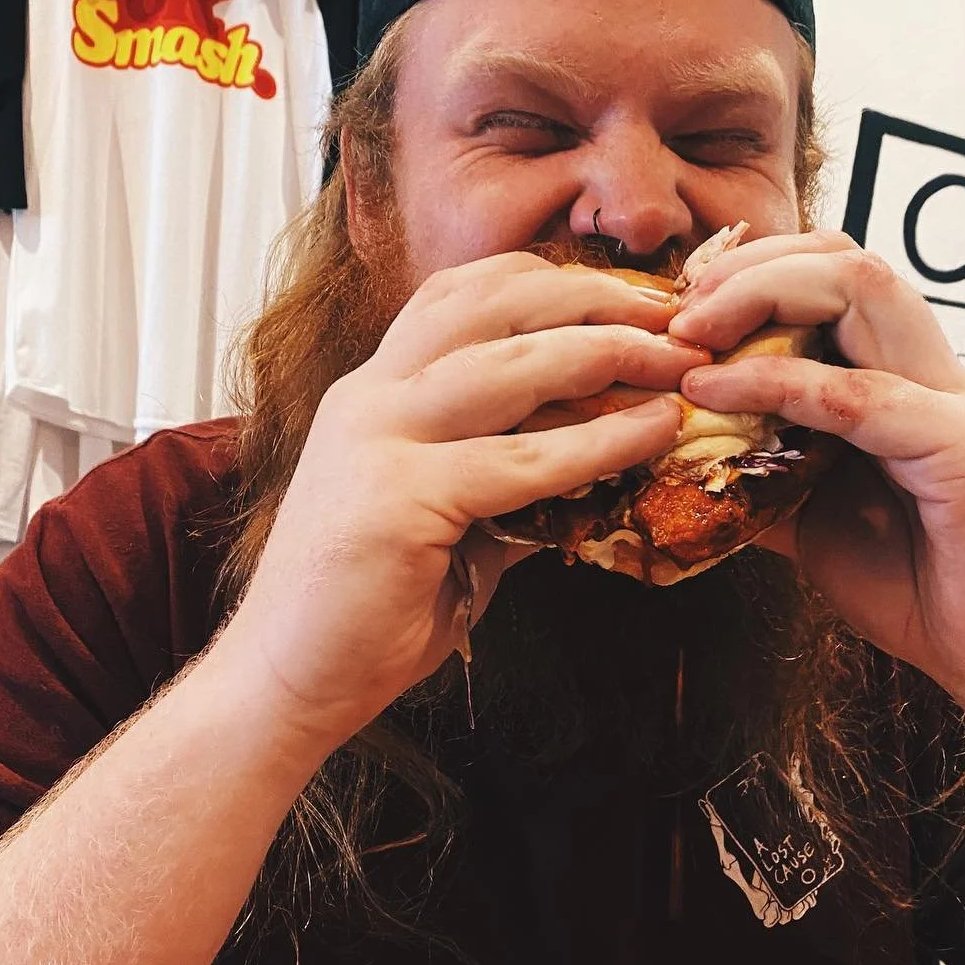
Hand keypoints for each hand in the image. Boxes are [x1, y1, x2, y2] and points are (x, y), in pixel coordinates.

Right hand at [214, 254, 704, 747]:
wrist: (287, 682)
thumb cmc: (365, 614)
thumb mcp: (447, 526)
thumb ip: (506, 486)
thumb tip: (592, 472)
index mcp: (375, 393)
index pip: (460, 296)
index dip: (548, 282)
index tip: (626, 296)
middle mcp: (371, 398)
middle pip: (491, 304)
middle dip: (593, 297)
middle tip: (674, 312)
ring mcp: (378, 440)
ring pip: (510, 365)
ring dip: (607, 351)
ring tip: (677, 360)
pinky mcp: (397, 499)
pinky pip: (519, 460)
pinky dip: (597, 442)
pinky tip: (652, 433)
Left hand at [669, 231, 964, 721]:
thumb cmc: (930, 598)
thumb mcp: (820, 529)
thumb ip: (766, 485)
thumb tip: (686, 468)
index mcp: (909, 384)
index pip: (838, 278)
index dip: (755, 275)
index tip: (684, 317)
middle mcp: (936, 377)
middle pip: (849, 259)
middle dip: (750, 267)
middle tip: (678, 311)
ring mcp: (955, 405)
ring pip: (864, 289)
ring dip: (762, 293)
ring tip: (691, 332)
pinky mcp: (963, 450)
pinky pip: (858, 394)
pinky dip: (775, 381)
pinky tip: (712, 389)